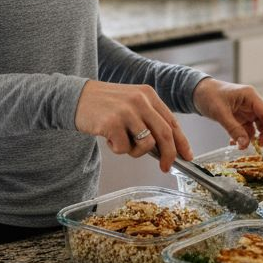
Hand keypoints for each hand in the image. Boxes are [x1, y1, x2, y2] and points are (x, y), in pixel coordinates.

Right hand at [74, 80, 193, 172]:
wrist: (75, 97)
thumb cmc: (104, 105)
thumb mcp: (131, 103)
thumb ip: (148, 120)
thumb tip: (166, 147)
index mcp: (148, 94)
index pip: (172, 121)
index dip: (182, 142)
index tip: (187, 156)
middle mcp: (140, 100)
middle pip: (165, 134)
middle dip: (169, 155)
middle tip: (165, 167)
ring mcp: (126, 111)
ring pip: (146, 144)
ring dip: (135, 151)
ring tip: (121, 141)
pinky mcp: (112, 122)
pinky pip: (123, 148)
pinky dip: (116, 148)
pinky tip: (107, 137)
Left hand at [192, 78, 262, 149]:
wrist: (198, 92)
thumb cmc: (209, 95)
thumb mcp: (220, 113)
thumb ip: (233, 129)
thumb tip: (245, 144)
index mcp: (250, 96)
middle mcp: (252, 102)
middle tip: (259, 146)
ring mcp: (248, 109)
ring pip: (261, 126)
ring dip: (255, 138)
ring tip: (242, 146)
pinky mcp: (242, 116)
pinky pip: (250, 129)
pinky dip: (245, 138)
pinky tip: (235, 143)